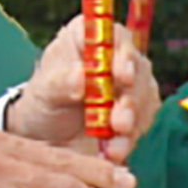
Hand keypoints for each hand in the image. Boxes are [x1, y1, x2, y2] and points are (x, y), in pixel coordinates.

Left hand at [3, 14, 159, 158]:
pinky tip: (116, 151)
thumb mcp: (44, 90)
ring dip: (133, 121)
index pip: (115, 36)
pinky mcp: (136, 111)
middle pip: (137, 68)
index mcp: (89, 38)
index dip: (123, 54)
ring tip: (116, 146)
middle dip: (131, 98)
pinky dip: (130, 138)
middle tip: (120, 121)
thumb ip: (60, 81)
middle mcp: (115, 57)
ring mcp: (129, 85)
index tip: (122, 76)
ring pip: (144, 97)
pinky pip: (142, 122)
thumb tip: (79, 76)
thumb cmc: (44, 101)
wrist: (45, 135)